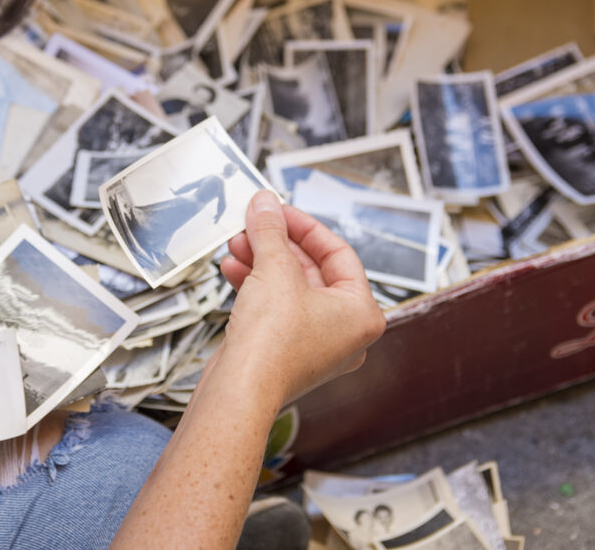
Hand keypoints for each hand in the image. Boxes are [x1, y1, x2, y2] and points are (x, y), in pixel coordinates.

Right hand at [218, 191, 384, 406]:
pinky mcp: (287, 351)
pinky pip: (276, 307)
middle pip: (311, 269)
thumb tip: (266, 205)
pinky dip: (256, 285)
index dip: (305, 226)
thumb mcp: (274, 270)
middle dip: (277, 244)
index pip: (338, 253)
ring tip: (237, 243)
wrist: (241, 391)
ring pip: (289, 288)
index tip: (280, 211)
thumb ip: (271, 231)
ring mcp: (316, 344)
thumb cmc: (273, 346)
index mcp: (362, 313)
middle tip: (255, 223)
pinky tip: (233, 268)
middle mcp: (344, 331)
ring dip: (262, 261)